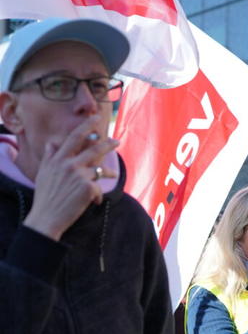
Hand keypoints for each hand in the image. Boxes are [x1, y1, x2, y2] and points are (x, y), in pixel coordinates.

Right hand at [23, 115, 118, 240]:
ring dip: (109, 173)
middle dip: (108, 144)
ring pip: (100, 168)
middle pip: (94, 149)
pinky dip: (97, 196)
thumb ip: (50, 156)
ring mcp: (79, 175)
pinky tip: (94, 202)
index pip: (75, 137)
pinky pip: (98, 188)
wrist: (47, 216)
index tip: (97, 117)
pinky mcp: (88, 188)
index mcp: (58, 158)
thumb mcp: (44, 172)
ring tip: (114, 175)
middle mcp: (69, 163)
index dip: (87, 125)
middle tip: (117, 141)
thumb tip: (53, 143)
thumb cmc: (46, 195)